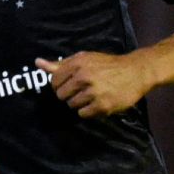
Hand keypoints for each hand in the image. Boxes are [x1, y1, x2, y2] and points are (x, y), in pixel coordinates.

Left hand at [36, 52, 157, 118]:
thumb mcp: (84, 59)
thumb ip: (60, 64)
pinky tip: (98, 102)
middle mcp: (84, 77)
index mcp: (78, 63)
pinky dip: (88, 111)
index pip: (54, 81)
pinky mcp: (102, 106)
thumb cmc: (107, 65)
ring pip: (71, 105)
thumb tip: (37, 63)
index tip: (70, 84)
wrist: (136, 72)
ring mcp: (93, 92)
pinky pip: (83, 114)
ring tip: (92, 95)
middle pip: (61, 95)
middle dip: (69, 94)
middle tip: (83, 90)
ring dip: (79, 103)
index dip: (60, 85)